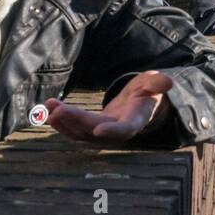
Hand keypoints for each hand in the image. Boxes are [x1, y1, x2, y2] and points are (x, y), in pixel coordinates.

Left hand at [45, 70, 173, 141]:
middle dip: (75, 121)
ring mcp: (103, 132)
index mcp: (135, 120)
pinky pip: (74, 130)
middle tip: (56, 109)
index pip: (124, 129)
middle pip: (95, 130)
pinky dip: (60, 122)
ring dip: (63, 122)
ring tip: (48, 108)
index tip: (98, 131)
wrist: (141, 103)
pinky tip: (47, 111)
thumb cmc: (149, 91)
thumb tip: (167, 82)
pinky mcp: (92, 129)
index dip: (112, 131)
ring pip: (80, 133)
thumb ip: (158, 83)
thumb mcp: (155, 83)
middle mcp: (117, 131)